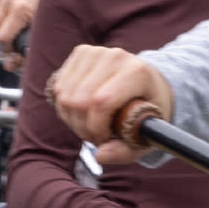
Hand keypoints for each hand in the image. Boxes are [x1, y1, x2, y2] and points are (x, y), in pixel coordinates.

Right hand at [48, 45, 172, 144]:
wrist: (149, 84)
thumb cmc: (148, 112)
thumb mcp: (144, 137)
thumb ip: (124, 150)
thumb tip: (100, 156)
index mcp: (138, 73)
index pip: (101, 102)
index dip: (96, 128)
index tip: (104, 140)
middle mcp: (116, 57)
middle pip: (78, 100)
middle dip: (82, 127)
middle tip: (96, 135)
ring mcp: (96, 52)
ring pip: (65, 94)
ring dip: (72, 118)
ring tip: (90, 123)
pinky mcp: (81, 52)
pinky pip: (59, 87)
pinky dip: (65, 106)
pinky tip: (81, 110)